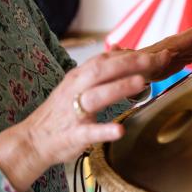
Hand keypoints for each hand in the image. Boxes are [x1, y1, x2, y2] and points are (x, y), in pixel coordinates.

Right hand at [0, 49, 172, 191]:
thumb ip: (100, 70)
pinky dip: (104, 131)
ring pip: (96, 96)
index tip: (159, 52)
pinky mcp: (73, 134)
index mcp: (80, 77)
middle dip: (130, 63)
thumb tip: (120, 50)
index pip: (107, 59)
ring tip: (141, 83)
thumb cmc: (61, 114)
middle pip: (103, 70)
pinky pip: (89, 132)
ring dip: (118, 88)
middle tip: (156, 60)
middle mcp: (76, 89)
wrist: (33, 141)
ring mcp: (73, 112)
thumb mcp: (79, 86)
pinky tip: (120, 131)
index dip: (132, 55)